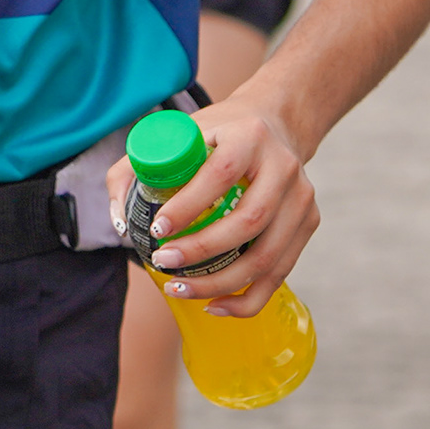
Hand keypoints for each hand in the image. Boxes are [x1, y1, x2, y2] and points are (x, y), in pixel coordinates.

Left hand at [102, 96, 322, 317]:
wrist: (274, 123)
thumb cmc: (217, 134)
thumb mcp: (177, 133)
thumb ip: (135, 169)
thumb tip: (120, 225)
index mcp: (249, 135)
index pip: (220, 174)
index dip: (187, 207)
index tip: (155, 231)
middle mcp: (283, 166)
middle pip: (248, 222)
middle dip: (201, 251)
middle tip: (162, 262)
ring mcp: (302, 198)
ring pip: (267, 256)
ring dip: (220, 283)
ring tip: (178, 289)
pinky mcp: (309, 223)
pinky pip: (280, 273)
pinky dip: (246, 299)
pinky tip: (214, 305)